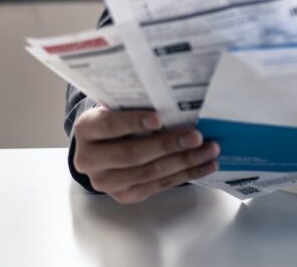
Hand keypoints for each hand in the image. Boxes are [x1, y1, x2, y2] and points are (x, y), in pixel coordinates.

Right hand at [72, 106, 219, 202]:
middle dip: (168, 145)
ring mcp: (106, 182)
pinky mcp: (124, 196)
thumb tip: (177, 101)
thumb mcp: (119, 107)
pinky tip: (205, 165)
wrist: (104, 146)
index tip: (159, 118)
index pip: (108, 125)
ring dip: (184, 162)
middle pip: (132, 154)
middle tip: (197, 136)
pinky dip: (185, 174)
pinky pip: (158, 186)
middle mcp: (89, 159)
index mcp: (86, 129)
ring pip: (148, 173)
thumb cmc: (119, 118)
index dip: (133, 122)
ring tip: (210, 150)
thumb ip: (137, 105)